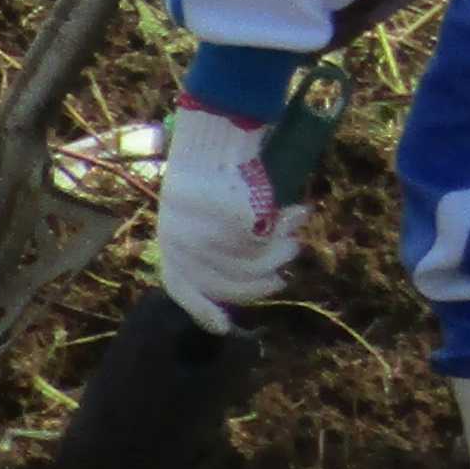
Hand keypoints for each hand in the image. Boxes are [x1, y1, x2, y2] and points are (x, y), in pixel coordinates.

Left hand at [156, 98, 301, 331]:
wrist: (215, 139)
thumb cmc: (213, 174)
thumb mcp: (203, 212)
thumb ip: (218, 247)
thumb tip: (256, 277)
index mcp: (170, 244)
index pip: (183, 287)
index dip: (203, 310)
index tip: (225, 329)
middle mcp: (181, 245)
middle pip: (231, 281)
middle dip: (264, 279)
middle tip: (290, 258)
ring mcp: (204, 236)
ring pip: (252, 262)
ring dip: (281, 252)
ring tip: (296, 237)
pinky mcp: (231, 222)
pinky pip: (266, 239)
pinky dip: (286, 227)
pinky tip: (298, 211)